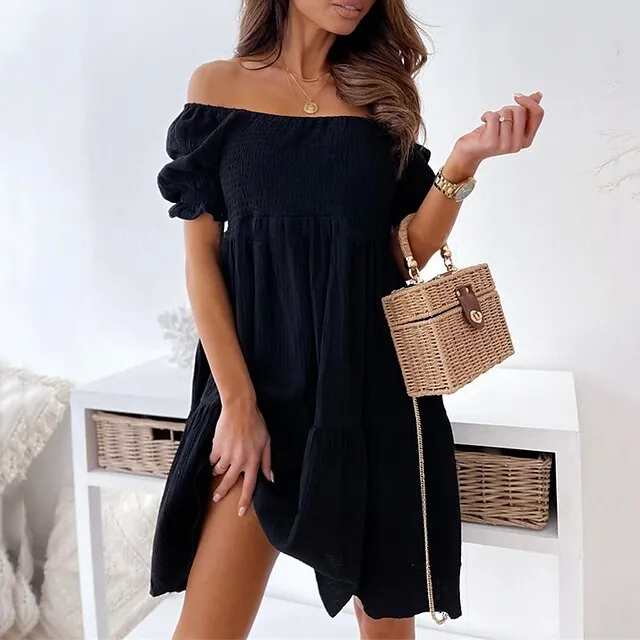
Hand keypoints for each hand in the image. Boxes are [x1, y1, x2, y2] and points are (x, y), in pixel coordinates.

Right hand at [209, 397, 272, 516]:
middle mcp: (239, 461)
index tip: (241, 512)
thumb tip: (270, 478)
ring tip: (220, 466)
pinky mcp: (216, 447)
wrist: (239, 408)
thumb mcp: (266, 442)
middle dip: (221, 492)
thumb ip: (267, 462)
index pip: (249, 486)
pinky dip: (214, 457)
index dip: (245, 501)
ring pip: (218, 471)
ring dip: (218, 471)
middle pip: (228, 483)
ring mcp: (226, 455)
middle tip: (216, 498)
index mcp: (253, 461)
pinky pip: (212, 459)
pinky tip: (218, 451)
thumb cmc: (255, 423)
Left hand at [447, 91, 544, 176]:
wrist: (469, 151)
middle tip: (498, 117)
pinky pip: (493, 117)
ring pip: (506, 113)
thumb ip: (525, 111)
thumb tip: (538, 96)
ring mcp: (505, 145)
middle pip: (521, 111)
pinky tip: (483, 120)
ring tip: (490, 123)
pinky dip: (486, 114)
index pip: (538, 114)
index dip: (529, 101)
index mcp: (527, 139)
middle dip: (507, 108)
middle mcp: (518, 145)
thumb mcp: (510, 122)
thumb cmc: (490, 135)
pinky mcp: (492, 143)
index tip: (516, 96)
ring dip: (496, 113)